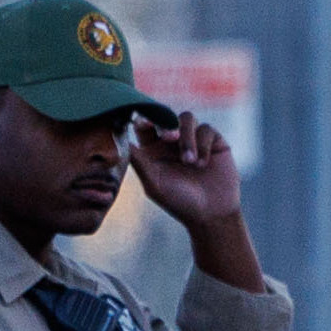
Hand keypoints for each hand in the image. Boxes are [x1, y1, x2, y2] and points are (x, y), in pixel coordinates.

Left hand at [128, 111, 241, 229]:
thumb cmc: (179, 202)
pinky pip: (206, 129)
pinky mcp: (213, 140)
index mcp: (153, 149)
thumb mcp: (154, 184)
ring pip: (187, 118)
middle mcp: (172, 141)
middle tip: (170, 138)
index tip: (144, 123)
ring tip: (190, 162)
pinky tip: (202, 164)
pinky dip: (203, 145)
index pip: (144, 125)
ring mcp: (193, 138)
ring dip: (187, 138)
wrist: (212, 214)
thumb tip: (118, 140)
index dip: (143, 119)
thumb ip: (138, 161)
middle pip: (166, 115)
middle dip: (167, 124)